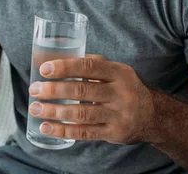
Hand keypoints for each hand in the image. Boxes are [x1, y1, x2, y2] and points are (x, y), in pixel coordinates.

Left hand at [28, 55, 154, 143]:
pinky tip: (46, 127)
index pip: (89, 66)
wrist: (153, 115)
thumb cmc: (125, 88)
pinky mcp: (114, 133)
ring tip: (36, 108)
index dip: (65, 67)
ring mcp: (118, 115)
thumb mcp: (116, 71)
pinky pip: (85, 133)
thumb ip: (91, 63)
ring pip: (81, 114)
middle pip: (82, 91)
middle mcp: (120, 93)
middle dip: (54, 90)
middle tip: (34, 90)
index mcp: (118, 72)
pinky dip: (63, 130)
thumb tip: (58, 55)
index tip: (44, 69)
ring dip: (54, 111)